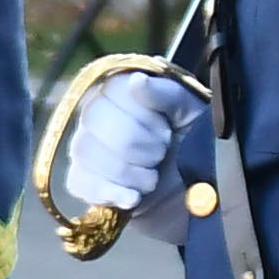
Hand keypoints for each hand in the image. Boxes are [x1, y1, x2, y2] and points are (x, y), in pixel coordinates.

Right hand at [58, 64, 210, 214]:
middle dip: (138, 146)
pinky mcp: (85, 181)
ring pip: (85, 151)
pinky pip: (79, 182)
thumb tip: (136, 80)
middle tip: (162, 154)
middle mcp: (96, 114)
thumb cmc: (195, 141)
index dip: (144, 116)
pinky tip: (134, 198)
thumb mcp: (191, 112)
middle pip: (97, 123)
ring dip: (129, 172)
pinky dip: (111, 192)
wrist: (199, 190)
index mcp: (121, 91)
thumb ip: (166, 94)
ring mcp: (87, 148)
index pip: (113, 92)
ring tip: (152, 178)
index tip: (168, 131)